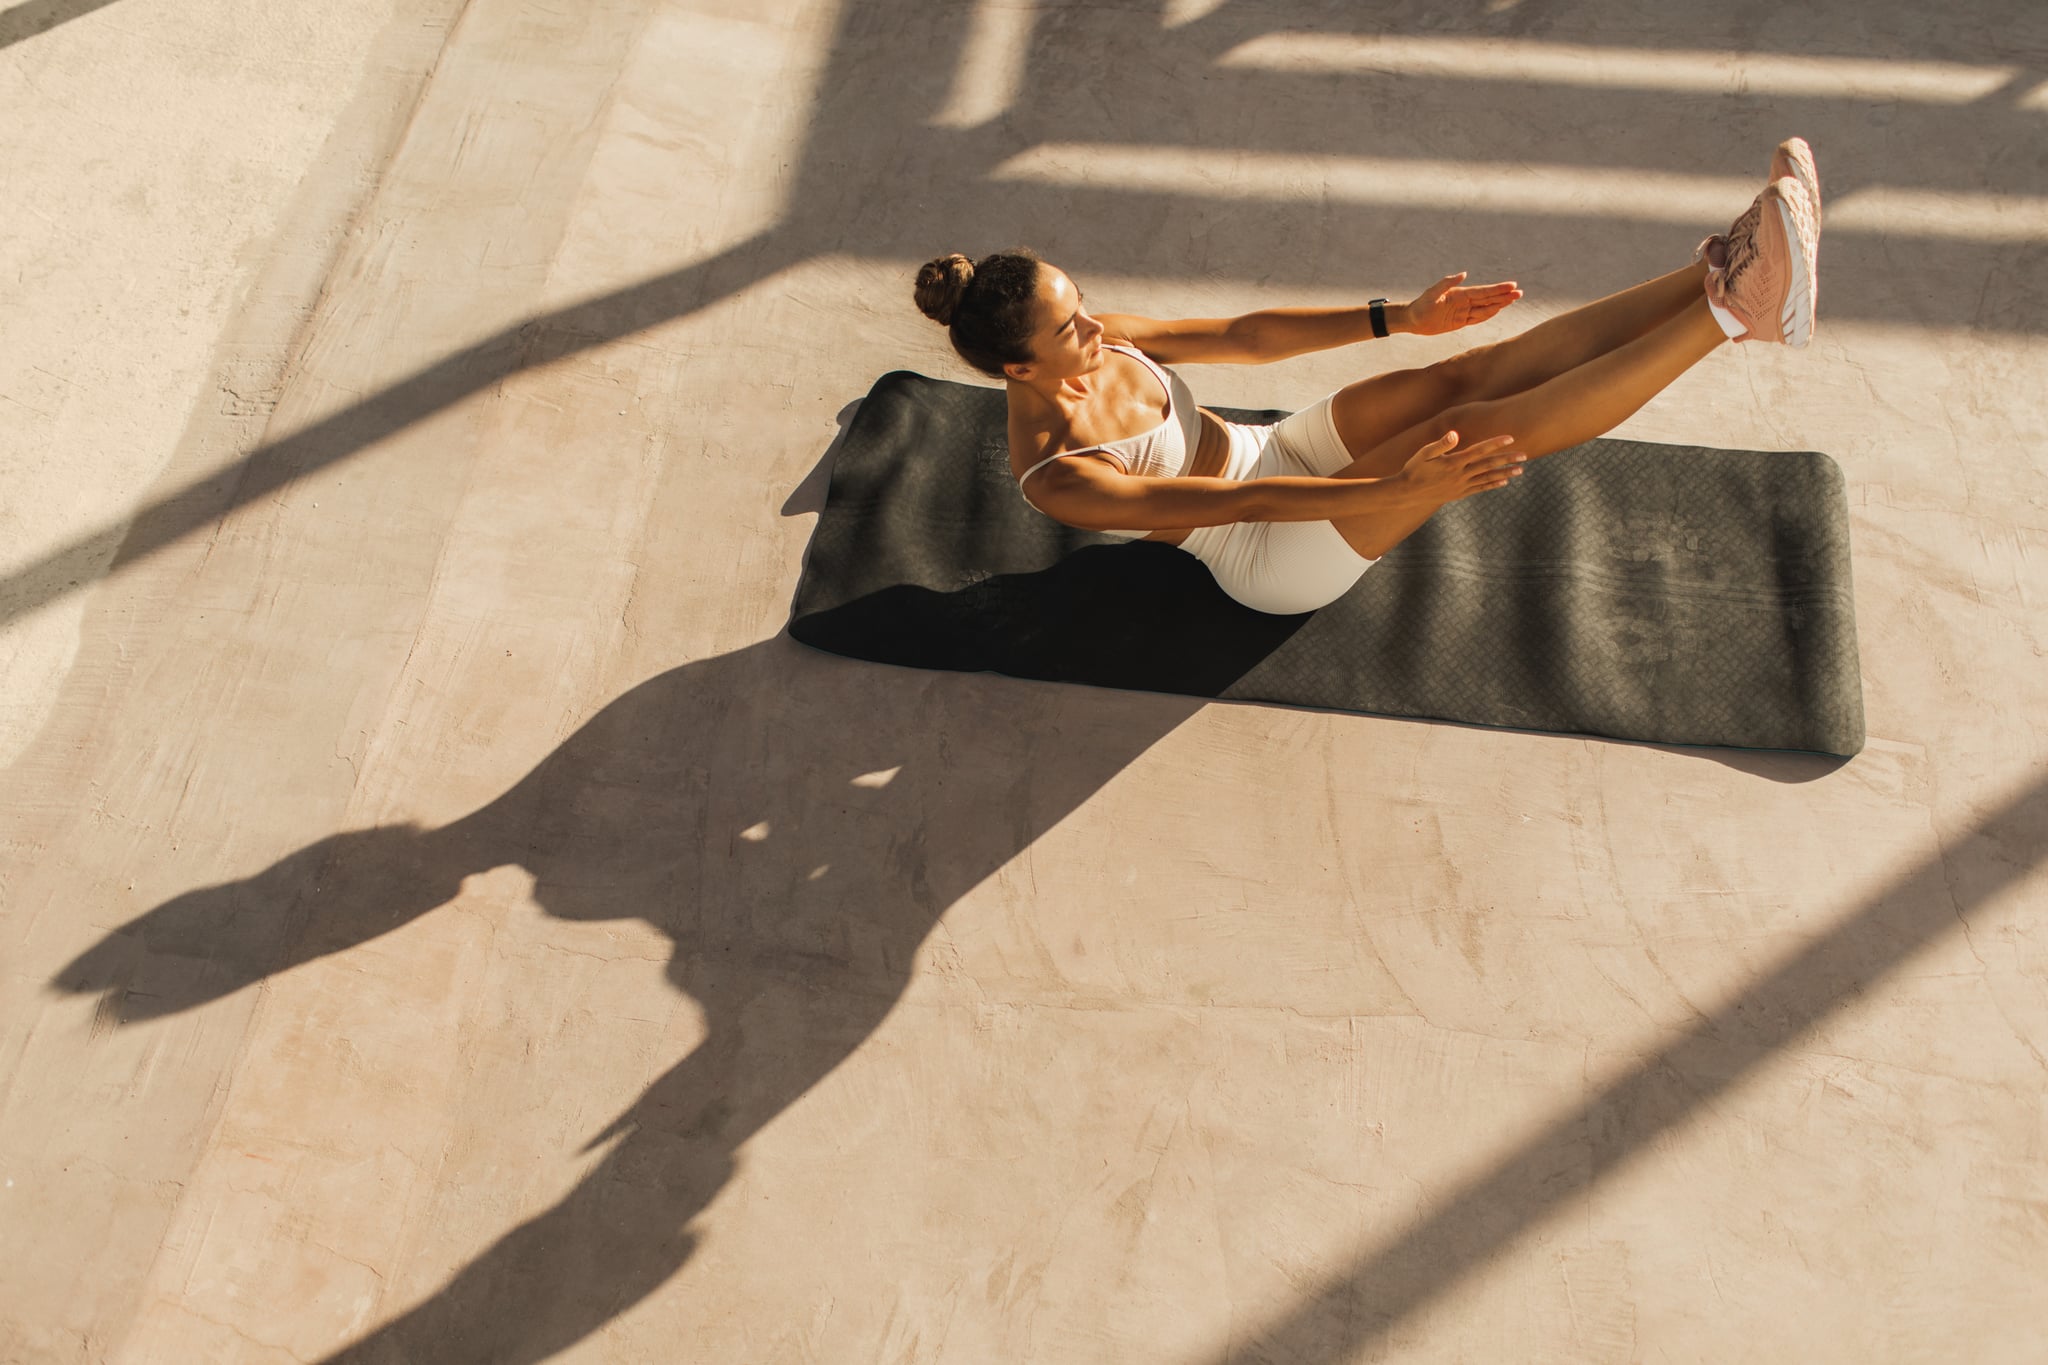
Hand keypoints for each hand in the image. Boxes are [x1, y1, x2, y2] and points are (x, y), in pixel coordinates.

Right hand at [1397, 430, 1525, 505]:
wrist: (1406, 494)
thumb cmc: (1414, 469)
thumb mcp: (1423, 453)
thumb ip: (1441, 444)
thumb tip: (1455, 434)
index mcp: (1453, 462)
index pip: (1478, 450)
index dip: (1495, 443)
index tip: (1510, 438)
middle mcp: (1460, 475)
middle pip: (1488, 465)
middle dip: (1507, 459)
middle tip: (1524, 456)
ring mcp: (1461, 486)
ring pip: (1487, 478)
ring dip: (1504, 473)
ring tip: (1520, 470)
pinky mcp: (1459, 493)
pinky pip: (1480, 488)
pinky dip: (1492, 485)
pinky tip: (1504, 482)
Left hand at [1403, 272, 1521, 336]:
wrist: (1413, 319)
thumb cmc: (1421, 304)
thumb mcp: (1432, 292)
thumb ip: (1447, 282)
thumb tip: (1464, 273)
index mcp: (1461, 294)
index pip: (1483, 291)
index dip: (1498, 289)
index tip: (1512, 285)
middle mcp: (1465, 302)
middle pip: (1488, 299)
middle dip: (1504, 296)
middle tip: (1520, 293)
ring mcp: (1464, 312)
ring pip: (1486, 308)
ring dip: (1500, 304)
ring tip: (1514, 300)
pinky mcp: (1460, 322)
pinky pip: (1477, 319)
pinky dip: (1488, 315)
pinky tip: (1498, 310)